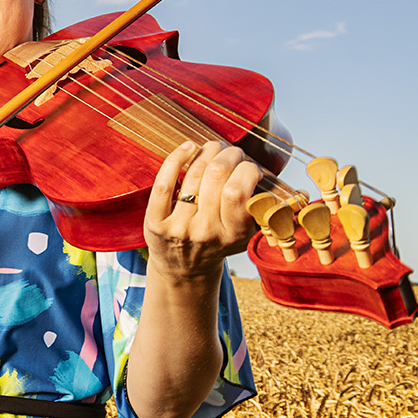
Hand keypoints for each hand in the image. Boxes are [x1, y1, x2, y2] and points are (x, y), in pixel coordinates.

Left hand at [143, 141, 262, 281]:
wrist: (183, 269)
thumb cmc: (217, 242)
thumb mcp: (243, 233)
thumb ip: (255, 207)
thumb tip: (263, 168)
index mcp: (232, 234)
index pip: (238, 190)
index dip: (246, 169)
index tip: (248, 166)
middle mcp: (205, 232)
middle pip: (217, 175)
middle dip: (228, 154)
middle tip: (231, 153)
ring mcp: (178, 227)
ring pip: (194, 174)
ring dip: (207, 152)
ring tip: (214, 149)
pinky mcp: (155, 222)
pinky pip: (164, 182)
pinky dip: (177, 158)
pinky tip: (188, 148)